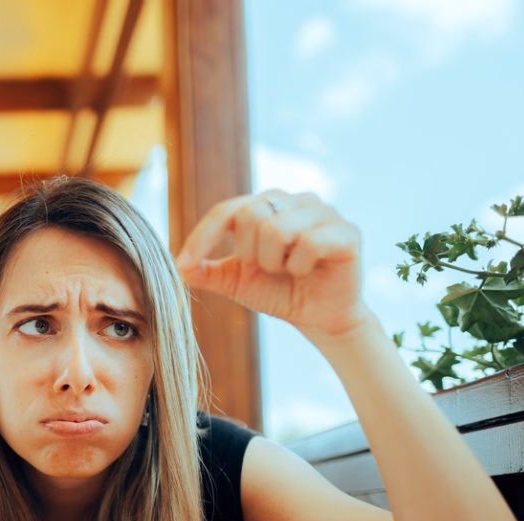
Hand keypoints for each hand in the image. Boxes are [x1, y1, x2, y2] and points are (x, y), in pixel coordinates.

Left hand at [176, 191, 368, 339]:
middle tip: (268, 268)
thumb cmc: (279, 292)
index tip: (185, 264)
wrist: (318, 318)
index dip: (203, 237)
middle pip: (251, 216)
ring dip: (275, 262)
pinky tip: (307, 271)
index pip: (227, 210)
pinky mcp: (347, 232)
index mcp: (266, 205)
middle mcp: (295, 200)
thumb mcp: (236, 282)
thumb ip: (207, 272)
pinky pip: (309, 243)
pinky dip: (299, 266)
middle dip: (250, 254)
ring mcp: (324, 213)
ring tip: (288, 270)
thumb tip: (177, 266)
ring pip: (278, 229)